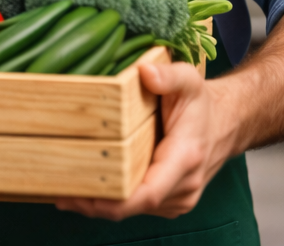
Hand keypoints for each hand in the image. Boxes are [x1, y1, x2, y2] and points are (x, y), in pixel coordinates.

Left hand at [54, 60, 238, 220]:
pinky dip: (112, 201)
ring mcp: (177, 197)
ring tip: (63, 190)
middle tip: (57, 191)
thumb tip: (144, 73)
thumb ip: (169, 75)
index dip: (114, 201)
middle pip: (133, 205)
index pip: (148, 192)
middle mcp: (183, 186)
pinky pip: (137, 206)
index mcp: (184, 158)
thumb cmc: (202, 103)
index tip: (81, 197)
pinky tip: (85, 190)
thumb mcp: (189, 80)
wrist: (225, 123)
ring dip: (100, 204)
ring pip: (133, 209)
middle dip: (95, 203)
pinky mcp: (169, 201)